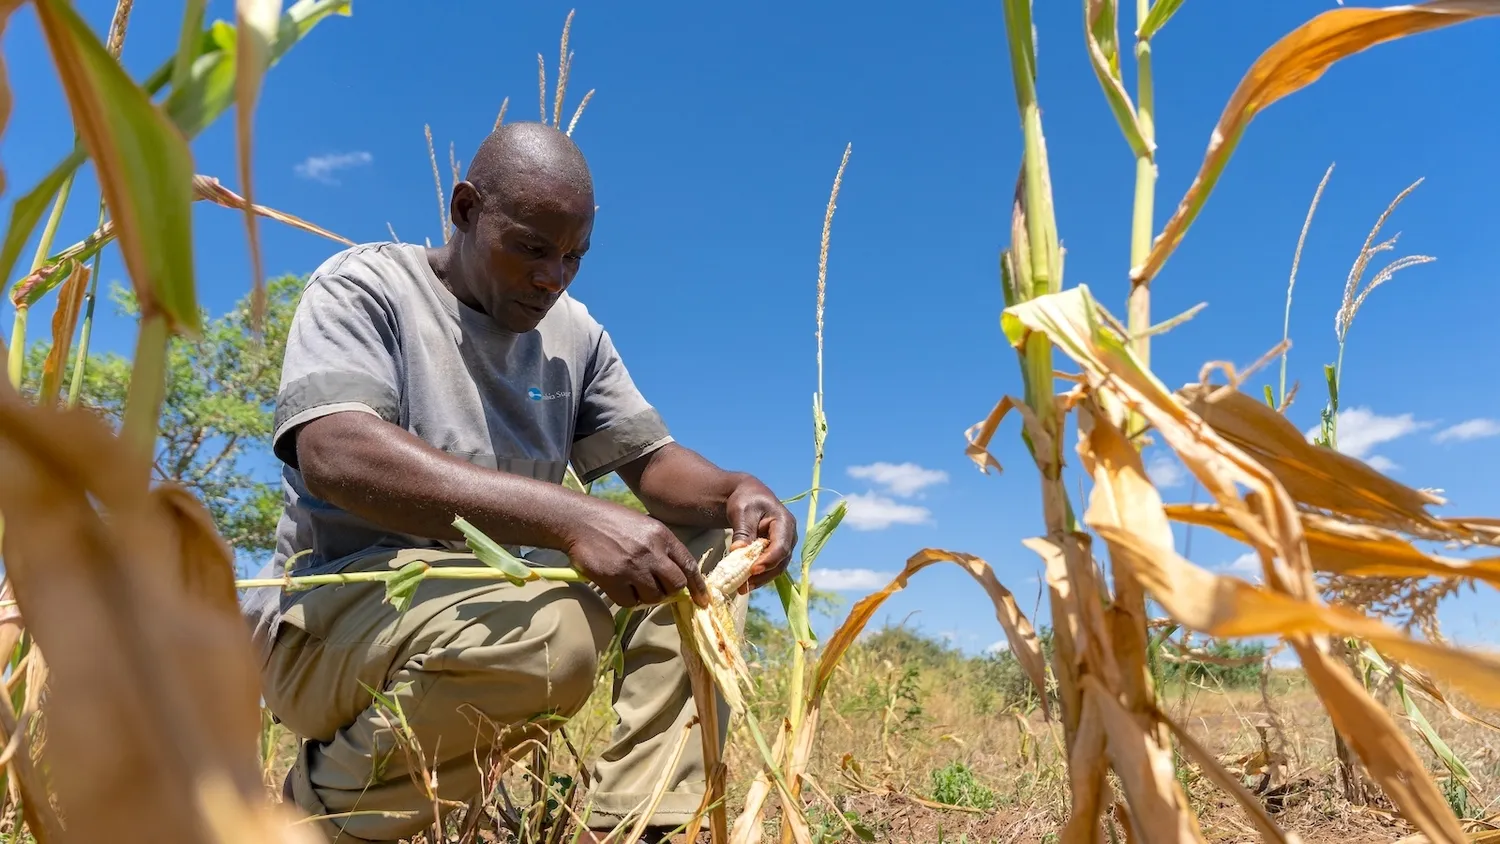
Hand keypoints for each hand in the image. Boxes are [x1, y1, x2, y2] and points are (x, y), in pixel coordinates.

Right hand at [564, 499, 711, 608]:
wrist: (579, 520)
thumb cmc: (613, 523)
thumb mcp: (645, 527)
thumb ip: (662, 549)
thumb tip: (676, 578)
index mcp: (662, 536)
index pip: (689, 566)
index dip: (698, 587)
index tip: (702, 601)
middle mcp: (651, 551)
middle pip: (675, 585)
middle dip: (669, 591)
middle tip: (656, 587)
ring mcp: (633, 566)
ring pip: (654, 597)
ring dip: (646, 596)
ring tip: (633, 583)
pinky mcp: (613, 579)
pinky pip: (630, 602)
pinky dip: (627, 599)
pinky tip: (619, 586)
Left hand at [725, 476, 797, 590]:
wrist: (748, 497)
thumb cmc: (746, 501)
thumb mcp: (742, 512)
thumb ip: (742, 532)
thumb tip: (738, 552)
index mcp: (785, 522)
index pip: (781, 546)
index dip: (768, 560)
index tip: (753, 570)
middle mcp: (789, 536)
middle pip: (780, 561)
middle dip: (763, 575)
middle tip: (744, 586)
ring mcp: (785, 546)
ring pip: (776, 568)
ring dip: (761, 580)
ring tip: (742, 588)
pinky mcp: (776, 553)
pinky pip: (770, 568)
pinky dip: (759, 577)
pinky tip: (745, 584)